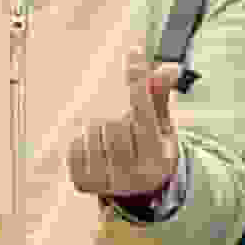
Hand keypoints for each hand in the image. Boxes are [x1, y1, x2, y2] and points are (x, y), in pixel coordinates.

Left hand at [60, 47, 185, 206]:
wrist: (135, 189)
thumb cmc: (150, 147)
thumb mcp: (161, 124)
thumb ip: (159, 95)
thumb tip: (168, 68)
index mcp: (158, 159)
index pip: (146, 113)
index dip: (139, 83)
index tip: (134, 54)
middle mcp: (135, 176)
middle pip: (116, 123)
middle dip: (119, 118)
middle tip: (126, 130)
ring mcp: (108, 182)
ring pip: (94, 131)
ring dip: (101, 129)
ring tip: (111, 142)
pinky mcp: (84, 183)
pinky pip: (76, 145)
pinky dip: (84, 141)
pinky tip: (96, 150)